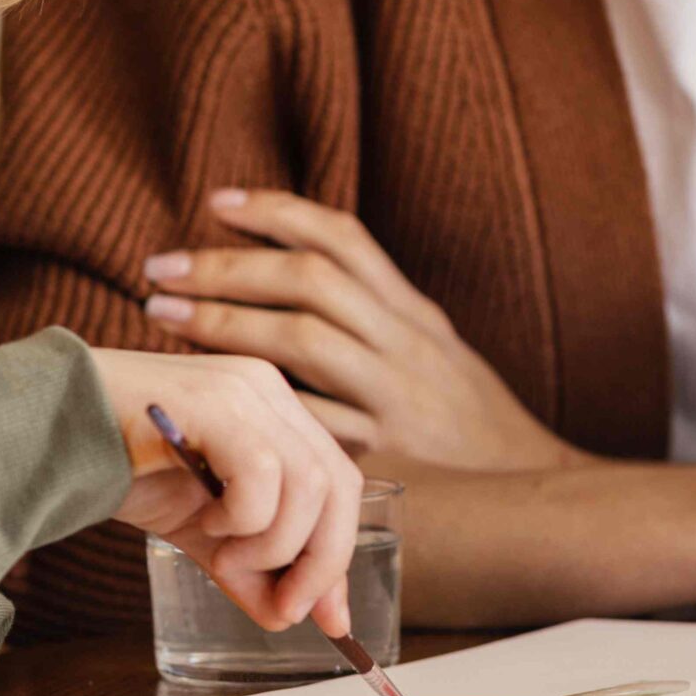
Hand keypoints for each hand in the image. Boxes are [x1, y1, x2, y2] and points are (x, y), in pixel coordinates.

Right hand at [87, 346, 362, 634]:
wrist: (48, 433)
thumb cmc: (121, 466)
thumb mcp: (200, 526)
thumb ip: (247, 564)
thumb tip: (290, 615)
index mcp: (273, 410)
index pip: (337, 480)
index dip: (338, 549)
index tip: (327, 615)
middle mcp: (267, 389)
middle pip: (337, 483)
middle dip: (320, 561)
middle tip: (285, 608)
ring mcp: (243, 390)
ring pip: (309, 482)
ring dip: (274, 543)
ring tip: (223, 554)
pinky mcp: (215, 401)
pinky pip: (264, 473)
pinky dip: (246, 517)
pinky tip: (206, 523)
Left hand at [139, 188, 587, 471]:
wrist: (536, 491)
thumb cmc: (466, 417)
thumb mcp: (433, 347)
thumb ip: (375, 310)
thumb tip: (297, 263)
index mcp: (414, 312)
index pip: (343, 238)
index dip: (277, 212)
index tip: (214, 203)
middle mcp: (406, 344)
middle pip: (309, 281)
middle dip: (227, 268)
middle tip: (159, 268)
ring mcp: (395, 400)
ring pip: (304, 342)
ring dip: (225, 323)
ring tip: (165, 314)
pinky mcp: (385, 457)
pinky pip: (312, 422)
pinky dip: (260, 402)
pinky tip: (213, 395)